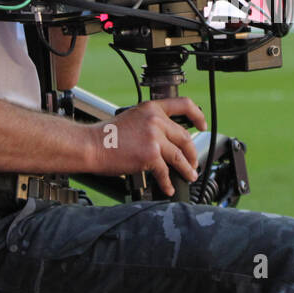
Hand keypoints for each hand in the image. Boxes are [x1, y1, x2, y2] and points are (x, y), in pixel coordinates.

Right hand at [89, 97, 207, 196]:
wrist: (91, 145)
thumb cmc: (106, 135)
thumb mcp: (132, 118)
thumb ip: (151, 124)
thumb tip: (167, 140)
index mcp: (151, 108)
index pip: (183, 104)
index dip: (197, 116)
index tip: (203, 125)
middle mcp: (155, 120)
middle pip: (184, 137)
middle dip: (192, 153)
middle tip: (194, 162)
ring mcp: (154, 137)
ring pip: (179, 156)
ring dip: (186, 169)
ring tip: (189, 176)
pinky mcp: (150, 155)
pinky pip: (165, 171)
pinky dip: (168, 182)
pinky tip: (168, 188)